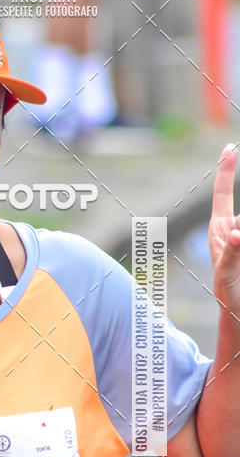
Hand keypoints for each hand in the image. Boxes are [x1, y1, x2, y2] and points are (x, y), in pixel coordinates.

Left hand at [209, 143, 239, 315]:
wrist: (238, 308)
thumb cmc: (228, 290)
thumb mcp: (226, 272)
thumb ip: (232, 252)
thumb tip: (238, 232)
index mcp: (219, 228)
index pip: (224, 193)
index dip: (226, 170)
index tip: (230, 148)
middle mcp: (232, 227)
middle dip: (239, 228)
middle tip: (233, 240)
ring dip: (237, 241)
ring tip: (235, 255)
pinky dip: (239, 238)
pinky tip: (237, 251)